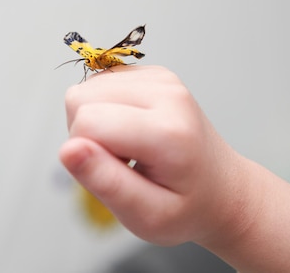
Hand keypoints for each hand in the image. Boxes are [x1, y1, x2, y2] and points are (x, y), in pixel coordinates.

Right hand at [60, 65, 244, 245]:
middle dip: (85, 136)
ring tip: (127, 148)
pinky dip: (105, 109)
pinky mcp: (153, 73)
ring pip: (86, 89)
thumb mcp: (147, 216)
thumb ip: (106, 183)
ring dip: (94, 122)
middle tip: (120, 163)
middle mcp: (167, 93)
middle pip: (80, 99)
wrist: (221, 188)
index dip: (86, 156)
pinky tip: (130, 131)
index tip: (116, 173)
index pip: (87, 123)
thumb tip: (68, 150)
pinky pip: (100, 83)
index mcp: (167, 131)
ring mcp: (161, 78)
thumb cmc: (186, 206)